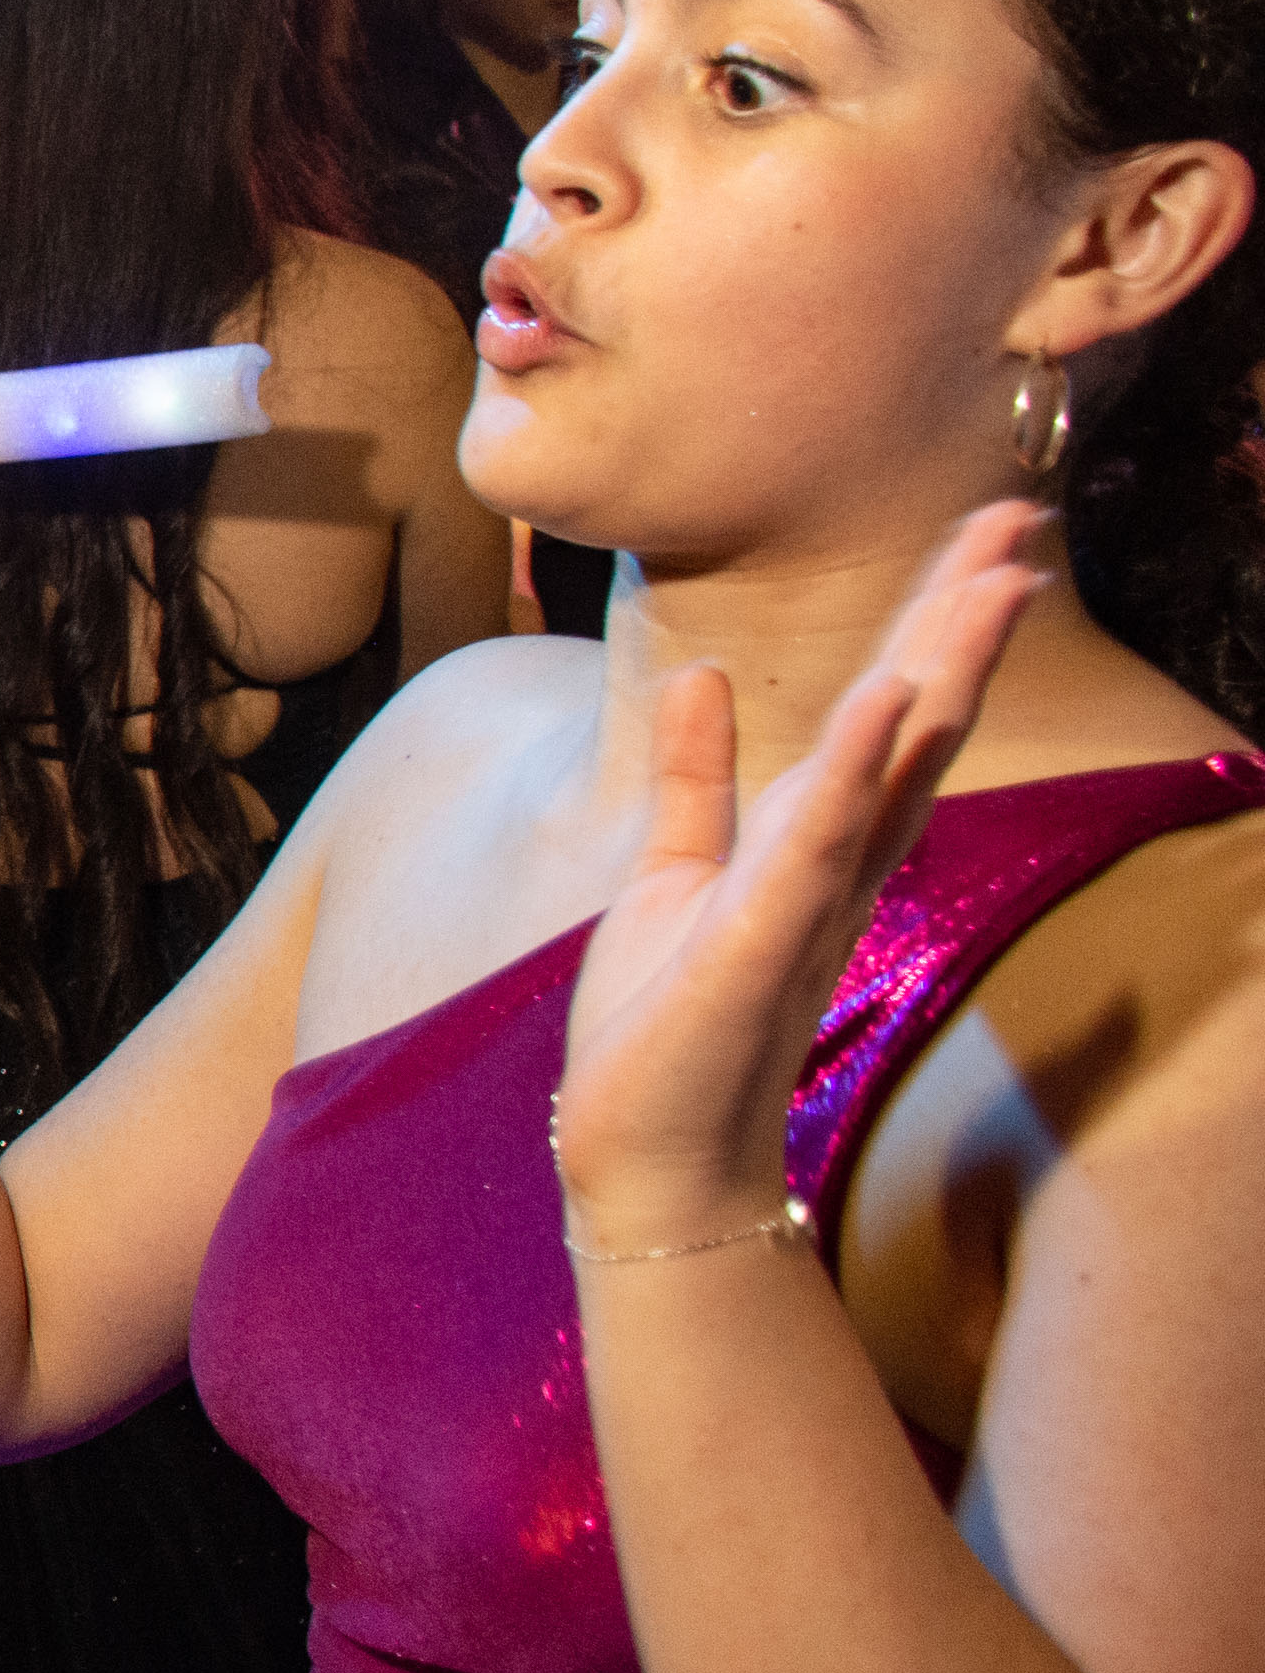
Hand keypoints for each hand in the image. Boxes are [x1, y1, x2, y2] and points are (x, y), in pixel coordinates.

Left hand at [551, 504, 1045, 1253]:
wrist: (647, 1153)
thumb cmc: (668, 1023)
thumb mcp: (676, 872)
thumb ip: (697, 777)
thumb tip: (707, 677)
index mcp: (817, 842)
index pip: (894, 710)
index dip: (935, 621)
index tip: (987, 535)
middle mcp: (834, 864)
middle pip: (921, 720)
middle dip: (965, 619)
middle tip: (1025, 519)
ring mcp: (808, 900)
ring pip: (895, 765)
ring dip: (940, 667)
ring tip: (991, 574)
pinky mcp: (760, 941)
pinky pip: (815, 843)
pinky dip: (852, 771)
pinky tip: (888, 699)